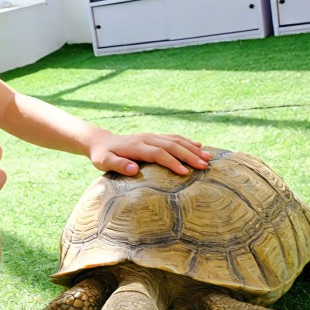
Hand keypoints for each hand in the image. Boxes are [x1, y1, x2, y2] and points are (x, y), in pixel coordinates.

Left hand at [89, 132, 210, 175]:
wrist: (101, 141)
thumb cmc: (102, 156)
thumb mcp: (103, 162)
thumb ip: (117, 165)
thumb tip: (134, 169)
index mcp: (136, 146)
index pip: (158, 153)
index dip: (172, 162)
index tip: (185, 172)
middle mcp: (146, 138)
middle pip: (171, 145)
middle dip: (189, 155)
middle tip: (204, 166)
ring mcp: (151, 136)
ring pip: (175, 140)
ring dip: (192, 148)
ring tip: (208, 157)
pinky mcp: (154, 137)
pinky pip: (173, 138)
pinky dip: (187, 142)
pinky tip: (199, 146)